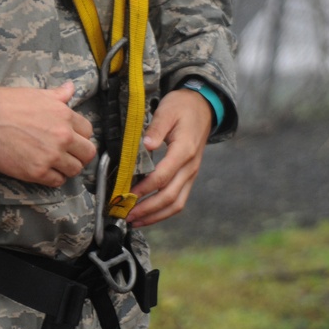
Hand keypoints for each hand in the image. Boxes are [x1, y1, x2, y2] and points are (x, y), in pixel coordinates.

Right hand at [0, 80, 95, 186]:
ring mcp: (51, 156)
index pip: (88, 131)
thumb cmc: (8, 103)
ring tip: (56, 164)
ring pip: (74, 170)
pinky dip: (53, 178)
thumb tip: (70, 88)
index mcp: (65, 116)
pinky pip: (57, 181)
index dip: (80, 135)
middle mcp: (63, 137)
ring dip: (67, 168)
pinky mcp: (37, 172)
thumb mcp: (37, 94)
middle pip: (88, 153)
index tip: (72, 138)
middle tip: (69, 154)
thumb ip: (58, 95)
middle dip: (80, 154)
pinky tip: (45, 171)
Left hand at [128, 88, 212, 228]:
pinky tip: (147, 215)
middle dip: (147, 209)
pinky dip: (162, 212)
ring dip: (155, 216)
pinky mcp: (188, 178)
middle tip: (126, 215)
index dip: (143, 189)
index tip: (126, 195)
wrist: (203, 107)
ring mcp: (191, 174)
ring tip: (134, 221)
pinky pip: (178, 200)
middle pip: (170, 197)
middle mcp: (190, 167)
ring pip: (176, 204)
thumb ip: (156, 128)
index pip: (162, 176)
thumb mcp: (167, 110)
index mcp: (184, 150)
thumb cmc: (182, 108)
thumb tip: (146, 145)